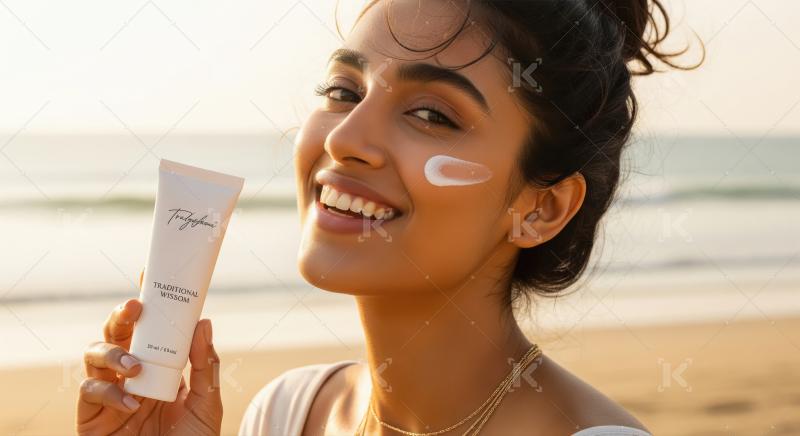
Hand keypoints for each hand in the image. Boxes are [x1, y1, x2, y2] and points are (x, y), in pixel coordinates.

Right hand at [76, 274, 221, 434]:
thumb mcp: (207, 401)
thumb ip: (206, 365)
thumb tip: (204, 322)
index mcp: (159, 364)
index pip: (150, 327)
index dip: (146, 302)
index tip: (147, 274)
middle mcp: (132, 373)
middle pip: (116, 333)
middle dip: (121, 316)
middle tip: (135, 307)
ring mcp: (110, 391)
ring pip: (94, 354)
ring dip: (112, 352)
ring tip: (135, 366)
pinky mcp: (92, 415)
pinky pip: (89, 391)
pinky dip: (108, 391)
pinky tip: (131, 403)